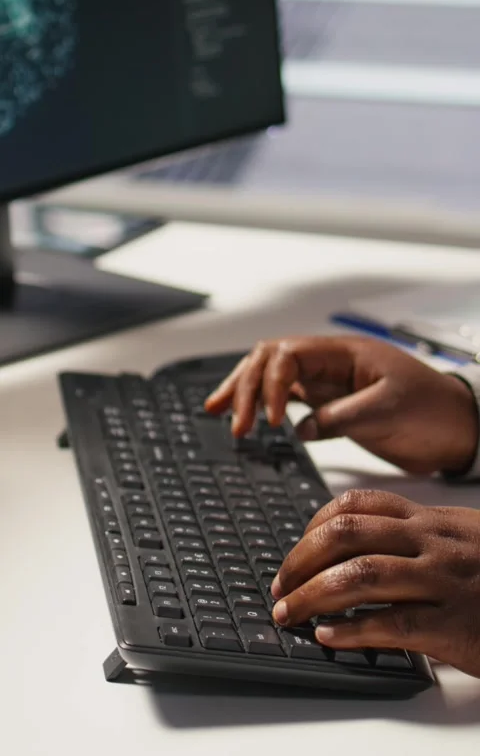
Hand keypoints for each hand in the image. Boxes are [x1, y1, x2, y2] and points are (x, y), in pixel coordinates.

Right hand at [205, 336, 477, 475]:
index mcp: (344, 353)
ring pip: (272, 379)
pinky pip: (288, 402)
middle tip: (232, 421)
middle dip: (245, 387)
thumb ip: (341, 417)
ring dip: (245, 393)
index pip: (289, 355)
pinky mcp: (330, 406)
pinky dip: (264, 409)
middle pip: (270, 361)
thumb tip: (300, 428)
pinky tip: (248, 420)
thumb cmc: (433, 409)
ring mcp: (328, 384)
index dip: (272, 384)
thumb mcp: (389, 410)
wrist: (458, 429)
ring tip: (216, 411)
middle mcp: (330, 364)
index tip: (273, 420)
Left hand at [269, 489, 479, 678]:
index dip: (313, 525)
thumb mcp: (459, 536)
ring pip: (361, 575)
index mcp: (429, 518)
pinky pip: (392, 624)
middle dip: (301, 559)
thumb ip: (412, 534)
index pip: (355, 505)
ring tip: (289, 612)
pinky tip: (329, 637)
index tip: (296, 549)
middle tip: (281, 584)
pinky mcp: (453, 625)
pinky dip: (352, 631)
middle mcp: (430, 541)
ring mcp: (442, 581)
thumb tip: (354, 544)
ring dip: (313, 596)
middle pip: (346, 534)